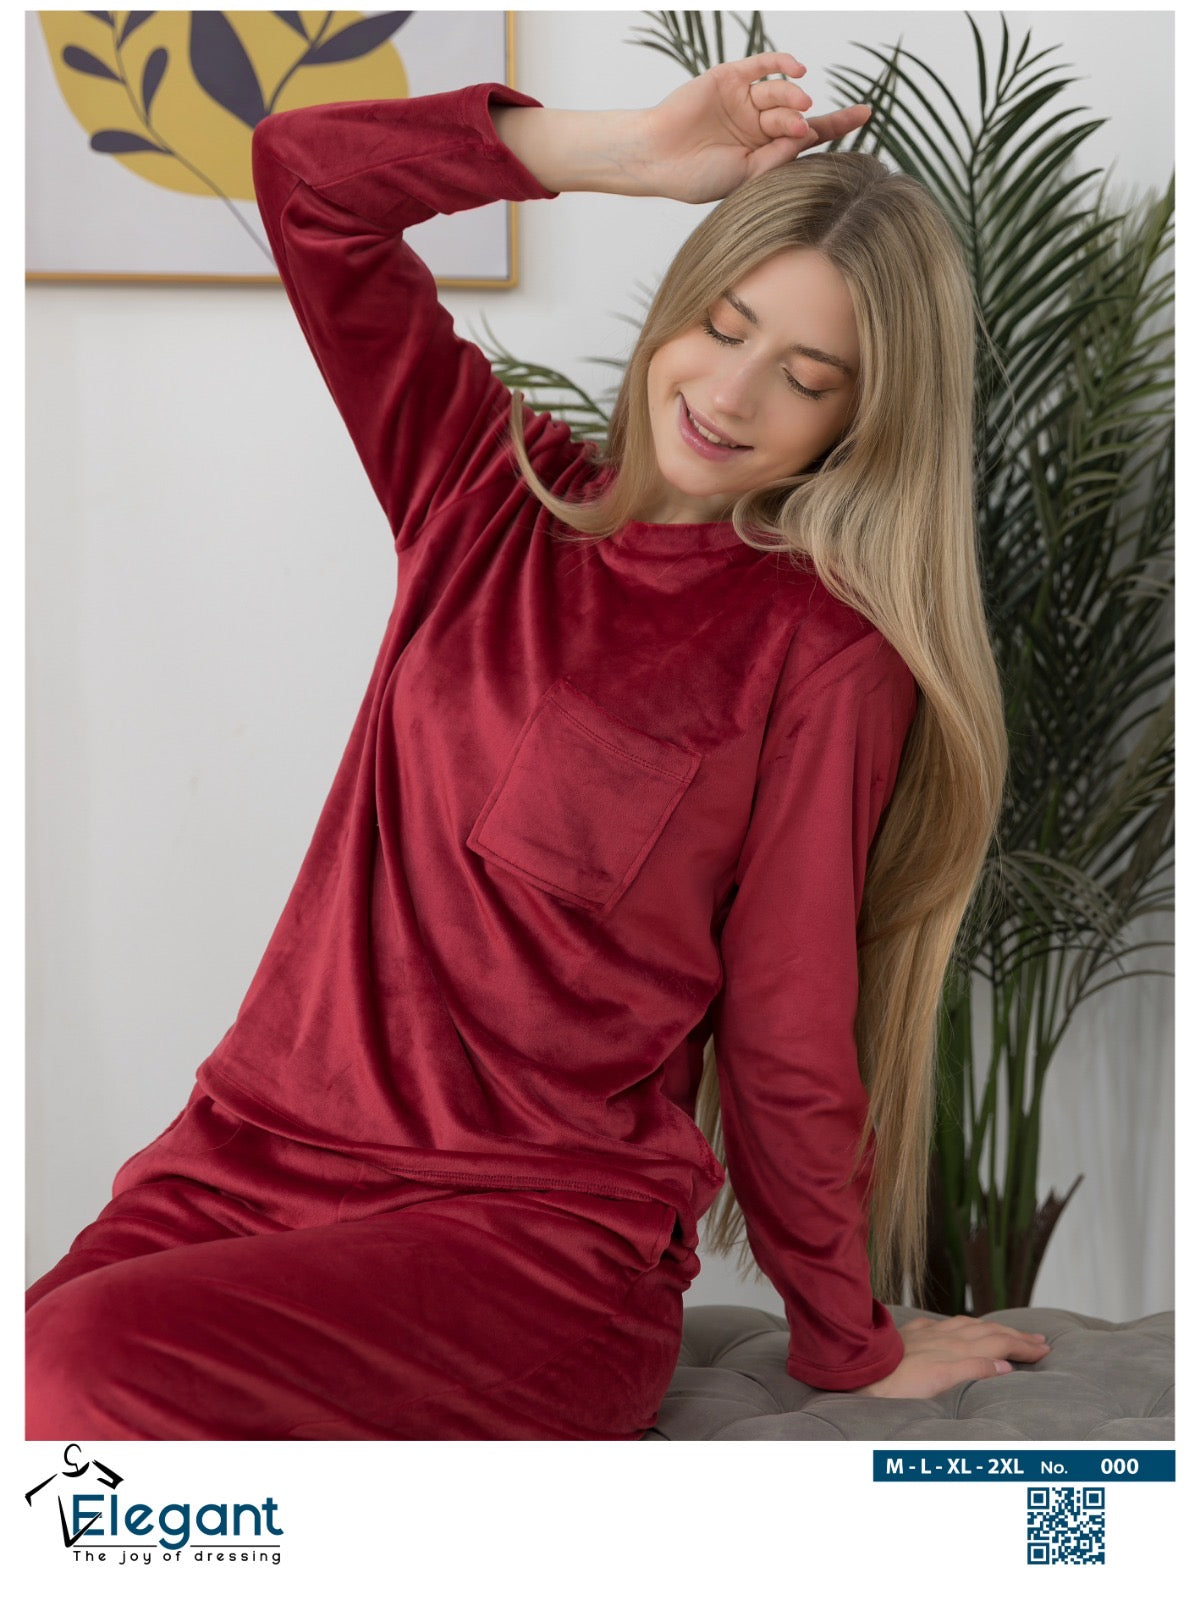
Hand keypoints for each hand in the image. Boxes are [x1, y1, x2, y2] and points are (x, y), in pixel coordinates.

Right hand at [640, 51, 871, 203]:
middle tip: (800, 128)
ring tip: (798, 109)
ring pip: (780, 94)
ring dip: (793, 99)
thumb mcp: (748, 175)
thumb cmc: (698, 176)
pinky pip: (762, 65)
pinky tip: (798, 69)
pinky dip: (782, 63)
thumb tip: (808, 133)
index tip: (865, 115)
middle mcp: (756, 125)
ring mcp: (743, 100)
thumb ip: (779, 156)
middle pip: (796, 116)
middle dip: (803, 121)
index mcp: (763, 152)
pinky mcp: (729, 78)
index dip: (837, 125)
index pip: (807, 137)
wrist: (659, 159)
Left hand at [856, 1315, 1051, 1399]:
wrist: (856, 1372)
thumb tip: (1005, 1366)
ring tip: (1008, 1331)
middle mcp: (945, 1337)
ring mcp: (928, 1334)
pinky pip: (943, 1325)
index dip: (1023, 1346)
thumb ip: (971, 1371)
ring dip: (993, 1328)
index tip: (1046, 1349)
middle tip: (1040, 1339)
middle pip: (989, 1332)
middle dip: (1016, 1335)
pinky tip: (960, 1326)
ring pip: (969, 1325)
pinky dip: (962, 1325)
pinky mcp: (911, 1335)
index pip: (999, 1344)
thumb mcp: (937, 1382)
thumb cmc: (894, 1386)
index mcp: (956, 1349)